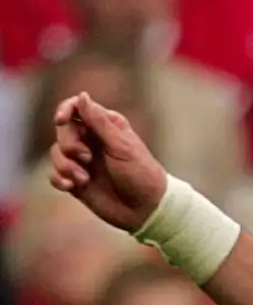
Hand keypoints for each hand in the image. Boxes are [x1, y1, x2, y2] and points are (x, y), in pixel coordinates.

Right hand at [48, 92, 167, 231]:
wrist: (145, 208)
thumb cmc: (140, 172)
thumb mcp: (121, 145)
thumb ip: (99, 122)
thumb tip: (82, 96)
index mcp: (107, 125)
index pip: (78, 107)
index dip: (65, 110)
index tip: (61, 121)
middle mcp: (93, 140)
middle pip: (64, 130)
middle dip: (69, 144)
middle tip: (87, 157)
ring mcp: (83, 160)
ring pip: (56, 152)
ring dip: (65, 165)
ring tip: (84, 178)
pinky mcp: (76, 179)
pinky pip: (54, 174)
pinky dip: (59, 179)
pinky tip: (73, 186)